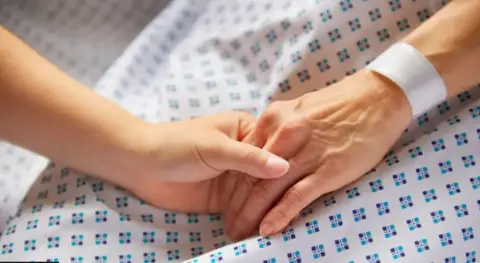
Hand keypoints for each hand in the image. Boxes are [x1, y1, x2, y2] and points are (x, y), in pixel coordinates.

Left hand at [119, 112, 288, 211]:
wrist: (141, 166)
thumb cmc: (177, 145)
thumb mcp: (215, 148)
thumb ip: (248, 158)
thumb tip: (284, 167)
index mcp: (246, 130)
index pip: (274, 150)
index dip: (284, 169)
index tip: (298, 186)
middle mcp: (245, 153)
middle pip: (268, 176)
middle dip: (272, 196)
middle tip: (282, 215)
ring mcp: (236, 176)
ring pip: (258, 194)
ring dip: (262, 211)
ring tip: (272, 228)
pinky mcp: (226, 197)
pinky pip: (244, 208)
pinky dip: (250, 219)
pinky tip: (259, 230)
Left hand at [224, 70, 412, 239]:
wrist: (378, 97)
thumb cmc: (338, 106)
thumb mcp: (298, 110)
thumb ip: (277, 130)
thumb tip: (261, 154)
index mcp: (274, 118)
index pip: (243, 157)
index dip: (231, 185)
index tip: (225, 203)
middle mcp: (284, 134)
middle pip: (250, 176)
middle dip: (236, 205)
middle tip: (229, 226)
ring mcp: (306, 152)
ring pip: (268, 188)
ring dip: (251, 215)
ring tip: (241, 233)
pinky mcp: (328, 169)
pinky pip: (297, 195)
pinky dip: (280, 214)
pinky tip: (268, 228)